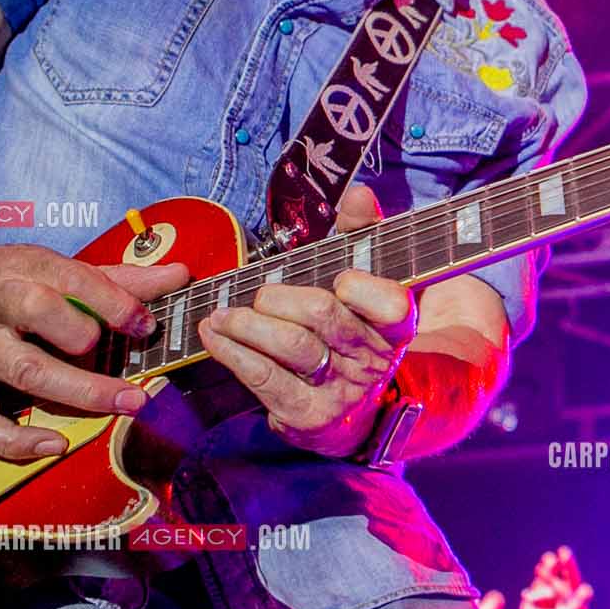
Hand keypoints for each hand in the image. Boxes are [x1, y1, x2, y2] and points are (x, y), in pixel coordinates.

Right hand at [0, 241, 189, 460]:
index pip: (71, 279)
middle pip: (40, 316)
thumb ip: (119, 278)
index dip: (114, 302)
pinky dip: (16, 441)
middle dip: (91, 340)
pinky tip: (56, 444)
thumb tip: (181, 275)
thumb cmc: (8, 279)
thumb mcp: (55, 267)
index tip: (146, 324)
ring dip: (80, 391)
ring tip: (125, 403)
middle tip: (134, 363)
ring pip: (24, 370)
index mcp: (21, 268)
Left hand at [196, 184, 416, 457]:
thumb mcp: (363, 286)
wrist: (354, 414)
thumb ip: (361, 236)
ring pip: (292, 346)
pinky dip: (233, 352)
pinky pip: (265, 378)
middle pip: (325, 315)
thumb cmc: (351, 334)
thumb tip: (358, 192)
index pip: (391, 302)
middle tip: (258, 293)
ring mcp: (342, 391)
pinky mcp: (307, 416)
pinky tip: (213, 336)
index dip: (361, 287)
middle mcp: (374, 360)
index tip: (339, 280)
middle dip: (280, 297)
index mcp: (396, 326)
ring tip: (222, 313)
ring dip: (248, 324)